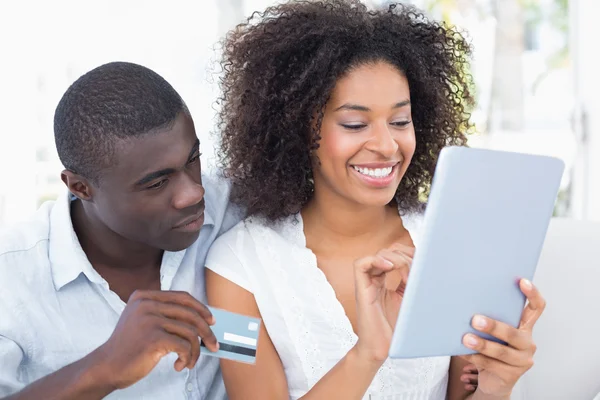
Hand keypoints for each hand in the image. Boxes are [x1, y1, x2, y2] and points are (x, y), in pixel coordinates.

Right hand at [92, 290, 218, 389]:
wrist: (107, 367)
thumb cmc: (129, 347)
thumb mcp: (143, 321)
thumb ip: (164, 314)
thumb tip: (201, 319)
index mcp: (144, 296)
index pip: (182, 297)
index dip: (200, 308)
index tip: (211, 320)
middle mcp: (146, 304)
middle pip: (190, 313)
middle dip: (206, 331)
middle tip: (213, 344)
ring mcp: (149, 320)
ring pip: (189, 332)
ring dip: (195, 351)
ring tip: (189, 361)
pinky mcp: (153, 338)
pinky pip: (184, 346)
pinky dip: (187, 358)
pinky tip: (179, 366)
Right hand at [353, 243, 412, 363]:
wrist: (381, 348)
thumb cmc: (394, 328)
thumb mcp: (409, 300)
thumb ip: (412, 284)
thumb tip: (427, 268)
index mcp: (384, 280)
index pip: (395, 254)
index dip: (409, 254)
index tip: (422, 265)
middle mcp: (375, 279)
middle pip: (389, 251)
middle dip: (406, 256)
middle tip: (416, 272)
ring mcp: (367, 283)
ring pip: (378, 254)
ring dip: (396, 259)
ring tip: (407, 275)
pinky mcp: (361, 289)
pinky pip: (360, 264)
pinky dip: (376, 260)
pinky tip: (389, 267)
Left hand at [461, 279, 544, 396]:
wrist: (493, 380)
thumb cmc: (491, 349)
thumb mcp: (493, 333)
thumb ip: (489, 318)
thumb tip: (466, 302)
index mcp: (525, 327)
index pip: (536, 308)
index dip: (532, 294)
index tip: (522, 281)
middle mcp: (527, 343)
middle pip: (513, 333)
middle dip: (494, 326)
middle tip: (475, 320)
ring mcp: (521, 361)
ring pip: (501, 351)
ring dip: (482, 344)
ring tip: (465, 339)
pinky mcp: (511, 375)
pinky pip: (490, 364)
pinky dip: (473, 357)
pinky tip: (461, 351)